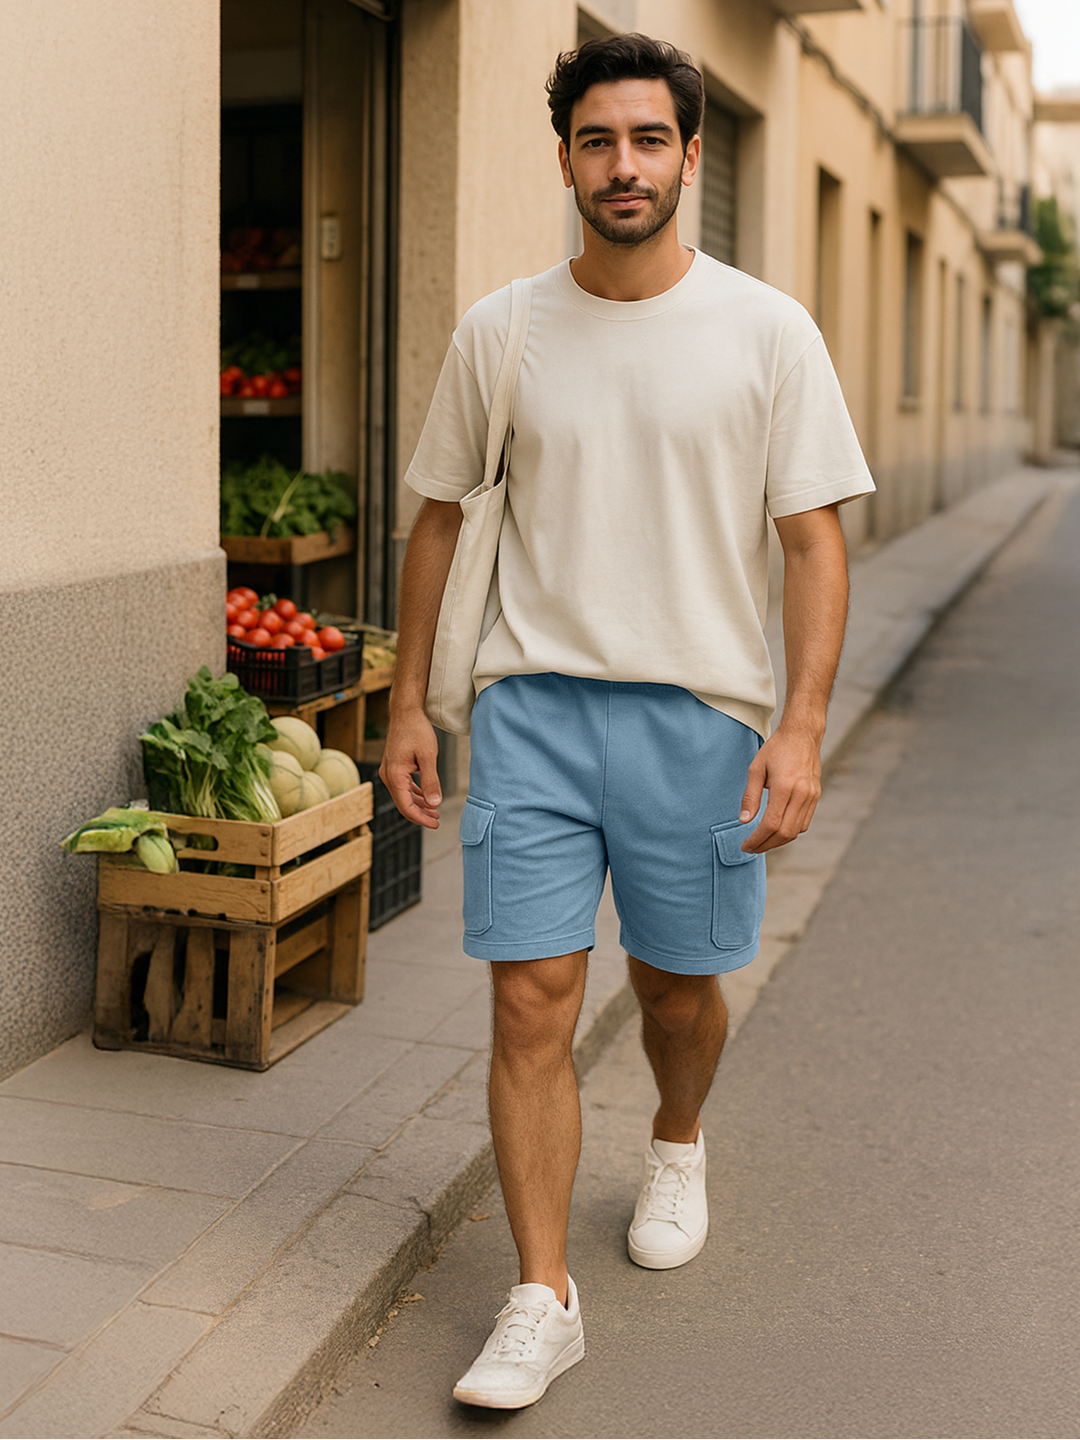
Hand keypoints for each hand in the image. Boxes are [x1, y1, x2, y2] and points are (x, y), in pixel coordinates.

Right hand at [379, 708, 442, 828]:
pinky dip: (415, 794)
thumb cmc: (416, 730)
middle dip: (421, 814)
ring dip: (419, 805)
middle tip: (438, 820)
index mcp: (394, 775)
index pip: (406, 806)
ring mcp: (389, 771)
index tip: (435, 823)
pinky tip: (427, 797)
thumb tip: (435, 804)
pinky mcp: (394, 767)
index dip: (421, 818)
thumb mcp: (428, 756)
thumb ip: (431, 781)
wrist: (406, 712)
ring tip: (435, 811)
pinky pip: (403, 786)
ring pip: (403, 796)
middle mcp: (388, 776)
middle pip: (403, 804)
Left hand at [739, 727, 822, 852]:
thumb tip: (744, 820)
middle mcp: (801, 794)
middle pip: (785, 833)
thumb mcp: (756, 769)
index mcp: (784, 787)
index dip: (757, 839)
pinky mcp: (816, 796)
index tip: (746, 845)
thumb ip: (750, 796)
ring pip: (796, 831)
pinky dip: (791, 831)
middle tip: (751, 848)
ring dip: (778, 841)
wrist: (802, 735)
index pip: (771, 824)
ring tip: (762, 841)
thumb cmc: (777, 749)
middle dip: (766, 845)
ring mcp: (812, 796)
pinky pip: (804, 823)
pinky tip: (777, 830)